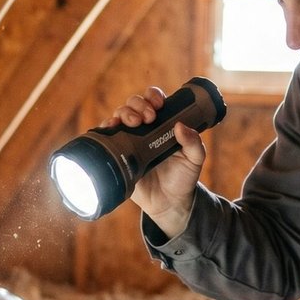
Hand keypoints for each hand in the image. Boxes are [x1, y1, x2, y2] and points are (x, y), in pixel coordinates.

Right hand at [100, 88, 205, 236]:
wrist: (168, 203)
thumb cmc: (183, 178)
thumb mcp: (195, 160)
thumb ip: (194, 143)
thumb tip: (181, 126)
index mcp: (163, 123)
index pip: (154, 100)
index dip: (153, 97)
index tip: (159, 105)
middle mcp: (144, 128)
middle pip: (133, 104)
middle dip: (138, 104)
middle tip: (148, 117)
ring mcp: (129, 139)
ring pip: (119, 115)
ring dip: (123, 112)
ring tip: (133, 123)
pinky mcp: (118, 153)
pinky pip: (106, 135)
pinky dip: (105, 127)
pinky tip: (110, 126)